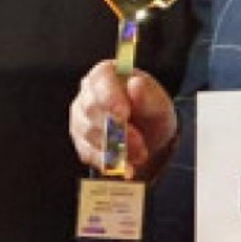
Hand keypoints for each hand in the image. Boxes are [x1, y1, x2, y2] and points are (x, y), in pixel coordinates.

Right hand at [69, 60, 177, 178]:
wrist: (149, 136)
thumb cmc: (151, 110)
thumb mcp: (159, 103)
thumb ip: (148, 95)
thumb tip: (135, 84)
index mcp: (106, 73)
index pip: (101, 79)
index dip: (110, 97)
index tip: (124, 114)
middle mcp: (87, 93)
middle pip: (92, 109)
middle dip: (117, 129)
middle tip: (140, 143)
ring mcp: (80, 118)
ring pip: (89, 133)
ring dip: (116, 148)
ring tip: (141, 156)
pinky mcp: (81, 141)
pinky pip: (88, 153)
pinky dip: (109, 163)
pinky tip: (127, 168)